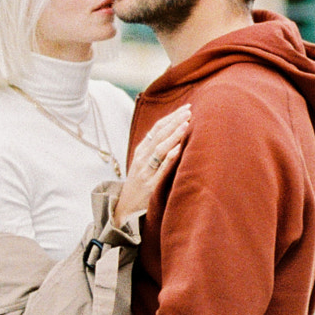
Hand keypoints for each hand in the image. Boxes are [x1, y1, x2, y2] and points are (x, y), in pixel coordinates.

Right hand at [114, 105, 190, 226]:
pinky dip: (170, 157)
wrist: (125, 207)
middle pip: (159, 135)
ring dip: (173, 135)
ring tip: (186, 124)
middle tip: (189, 110)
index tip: (185, 108)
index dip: (171, 117)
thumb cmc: (139, 183)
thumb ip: (155, 149)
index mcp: (141, 150)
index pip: (157, 128)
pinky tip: (179, 148)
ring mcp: (145, 171)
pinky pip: (161, 169)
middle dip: (175, 121)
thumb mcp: (143, 163)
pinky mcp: (150, 186)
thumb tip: (174, 132)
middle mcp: (142, 158)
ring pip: (159, 149)